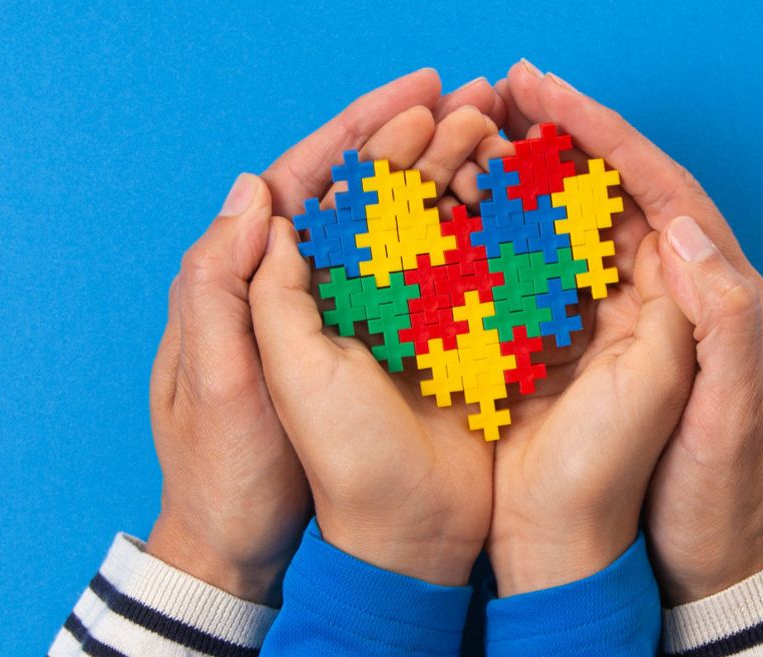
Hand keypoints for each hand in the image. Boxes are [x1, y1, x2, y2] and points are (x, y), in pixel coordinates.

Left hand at [250, 105, 503, 586]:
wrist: (367, 542)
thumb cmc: (284, 469)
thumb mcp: (249, 378)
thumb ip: (241, 290)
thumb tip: (257, 197)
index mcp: (279, 289)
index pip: (316, 188)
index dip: (363, 133)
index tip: (416, 93)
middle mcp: (339, 292)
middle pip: (379, 196)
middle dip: (424, 142)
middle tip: (477, 102)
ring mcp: (393, 315)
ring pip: (426, 225)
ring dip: (462, 176)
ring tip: (503, 137)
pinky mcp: (440, 343)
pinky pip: (463, 273)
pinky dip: (489, 233)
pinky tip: (521, 201)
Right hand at [471, 71, 697, 595]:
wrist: (699, 570)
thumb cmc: (720, 503)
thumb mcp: (733, 422)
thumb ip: (720, 324)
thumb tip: (680, 230)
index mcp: (728, 301)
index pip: (665, 194)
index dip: (606, 139)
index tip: (548, 94)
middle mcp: (682, 298)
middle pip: (622, 197)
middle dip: (566, 140)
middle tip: (507, 92)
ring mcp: (636, 325)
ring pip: (583, 232)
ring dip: (536, 181)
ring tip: (482, 136)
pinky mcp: (598, 354)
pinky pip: (556, 282)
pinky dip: (518, 243)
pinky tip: (475, 219)